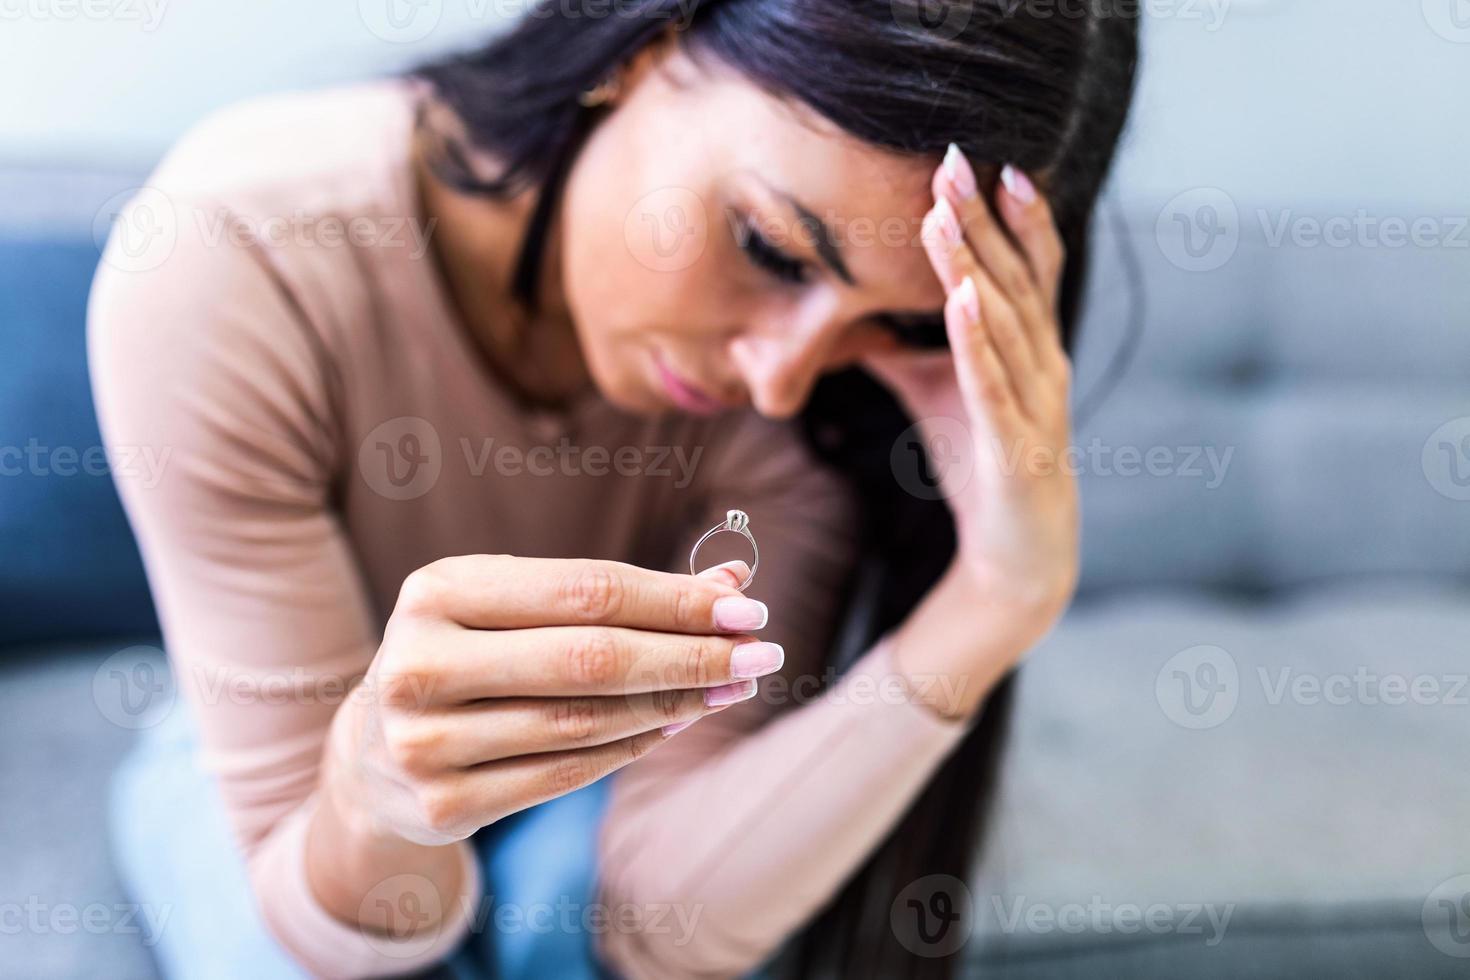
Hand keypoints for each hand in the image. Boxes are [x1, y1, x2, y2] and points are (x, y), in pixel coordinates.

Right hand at [321, 555, 778, 848]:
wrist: (372, 752)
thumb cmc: (467, 654)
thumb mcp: (515, 604)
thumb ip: (615, 592)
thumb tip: (734, 577)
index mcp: (438, 590)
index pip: (585, 591)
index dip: (674, 600)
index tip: (745, 606)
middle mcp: (420, 663)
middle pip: (591, 658)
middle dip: (691, 656)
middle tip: (762, 653)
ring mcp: (425, 742)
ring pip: (585, 723)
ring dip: (675, 704)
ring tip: (730, 687)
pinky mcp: (443, 806)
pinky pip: (565, 774)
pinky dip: (632, 747)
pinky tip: (676, 723)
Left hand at [863, 148, 1078, 701]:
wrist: (1019, 558)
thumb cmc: (982, 466)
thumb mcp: (937, 396)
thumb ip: (904, 351)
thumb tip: (851, 314)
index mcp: (1031, 349)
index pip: (1027, 268)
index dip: (1010, 214)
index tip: (983, 160)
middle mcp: (1044, 366)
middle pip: (1014, 280)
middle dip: (983, 219)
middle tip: (955, 159)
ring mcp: (1035, 406)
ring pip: (1004, 323)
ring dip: (973, 266)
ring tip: (943, 216)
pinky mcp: (1015, 447)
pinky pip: (993, 385)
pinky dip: (977, 340)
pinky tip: (961, 300)